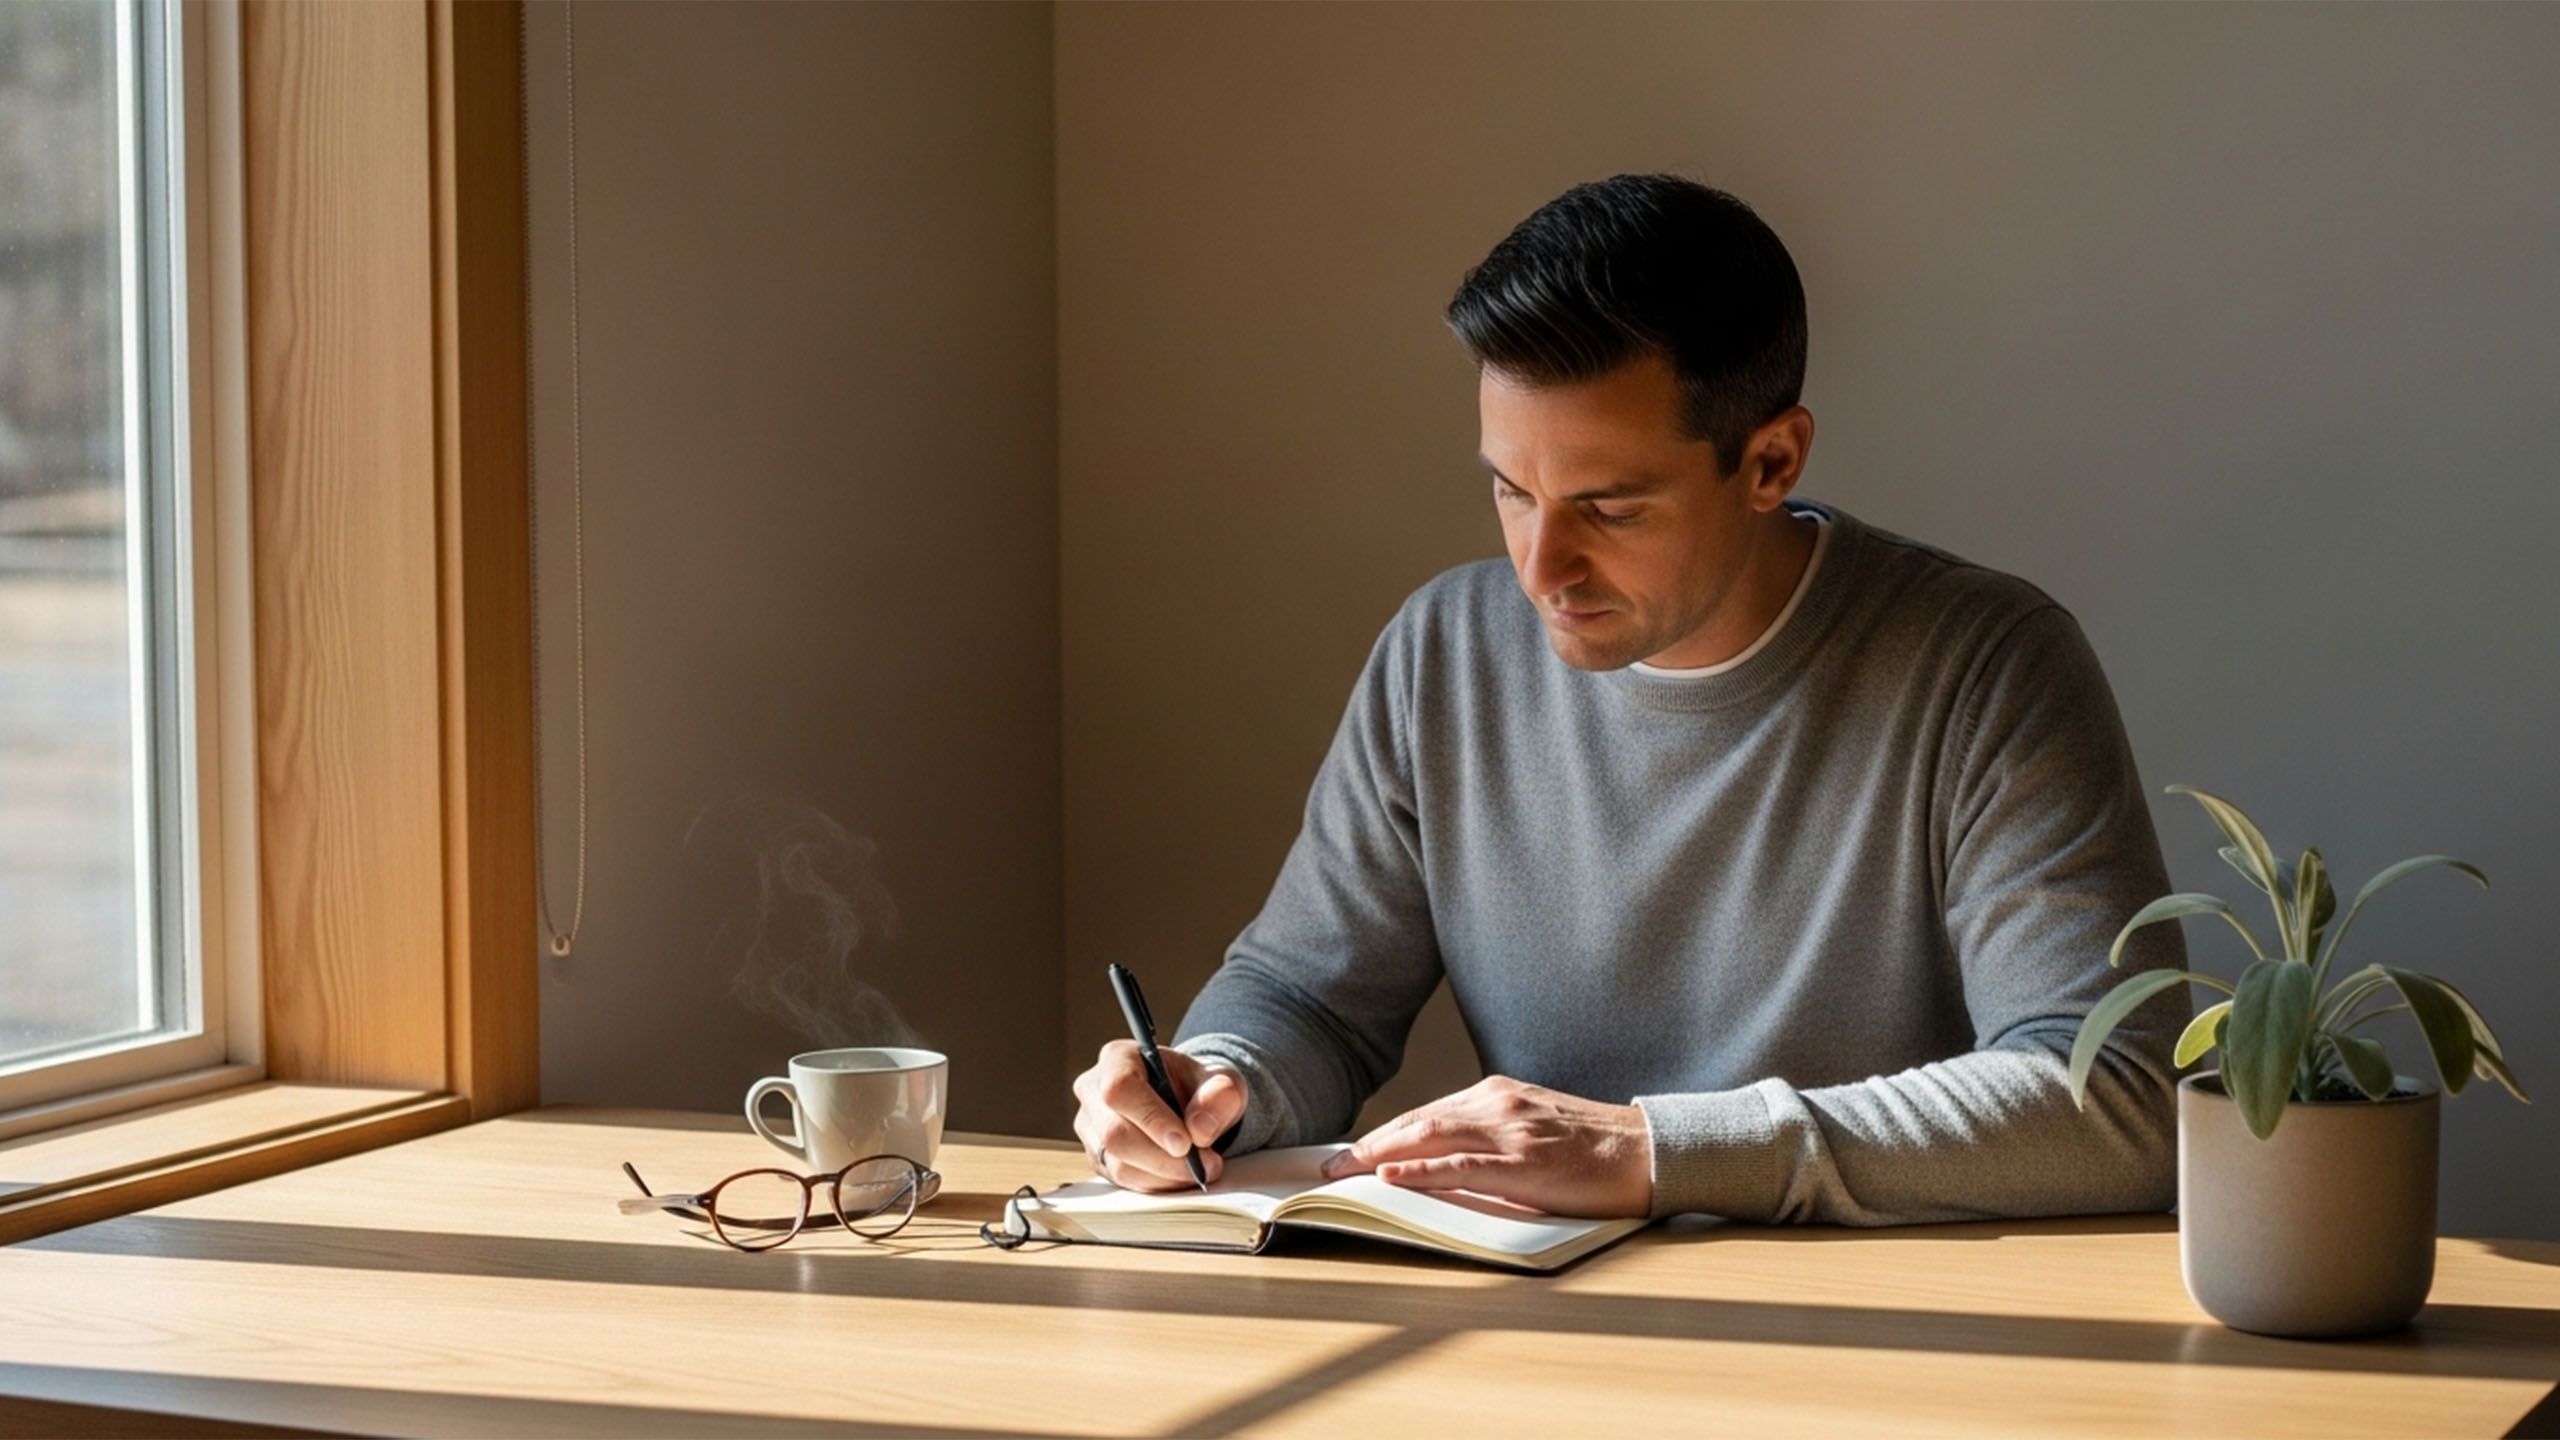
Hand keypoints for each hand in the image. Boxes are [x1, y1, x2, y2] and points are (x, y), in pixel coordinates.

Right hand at [1070, 1040, 1247, 1191]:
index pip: (1121, 1088)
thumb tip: (1201, 1129)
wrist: (1189, 1103)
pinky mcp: (1097, 1157)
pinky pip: (1121, 1181)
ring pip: (1117, 1163)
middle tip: (1205, 1164)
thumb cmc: (1199, 1087)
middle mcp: (1093, 1090)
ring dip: (1164, 1175)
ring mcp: (1091, 1127)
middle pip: (1114, 1133)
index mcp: (1118, 1058)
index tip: (1185, 1143)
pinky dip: (1156, 1185)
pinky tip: (1180, 1177)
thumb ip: (1220, 1095)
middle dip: (1163, 1157)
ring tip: (1200, 1170)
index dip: (1151, 1118)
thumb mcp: (1221, 1080)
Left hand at [1318, 1074, 1653, 1218]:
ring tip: (1343, 1174)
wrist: (1650, 1151)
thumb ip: (1491, 1137)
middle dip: (1368, 1146)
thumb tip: (1442, 1161)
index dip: (1382, 1135)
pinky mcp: (1526, 1163)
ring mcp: (1512, 1132)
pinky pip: (1462, 1167)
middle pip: (1418, 1122)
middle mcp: (1499, 1104)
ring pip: (1431, 1138)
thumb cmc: (1594, 1148)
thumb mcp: (1534, 1128)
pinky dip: (1421, 1170)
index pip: (1426, 1114)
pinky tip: (1391, 1176)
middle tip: (1327, 1169)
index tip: (1348, 1154)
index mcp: (1499, 1095)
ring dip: (1379, 1156)